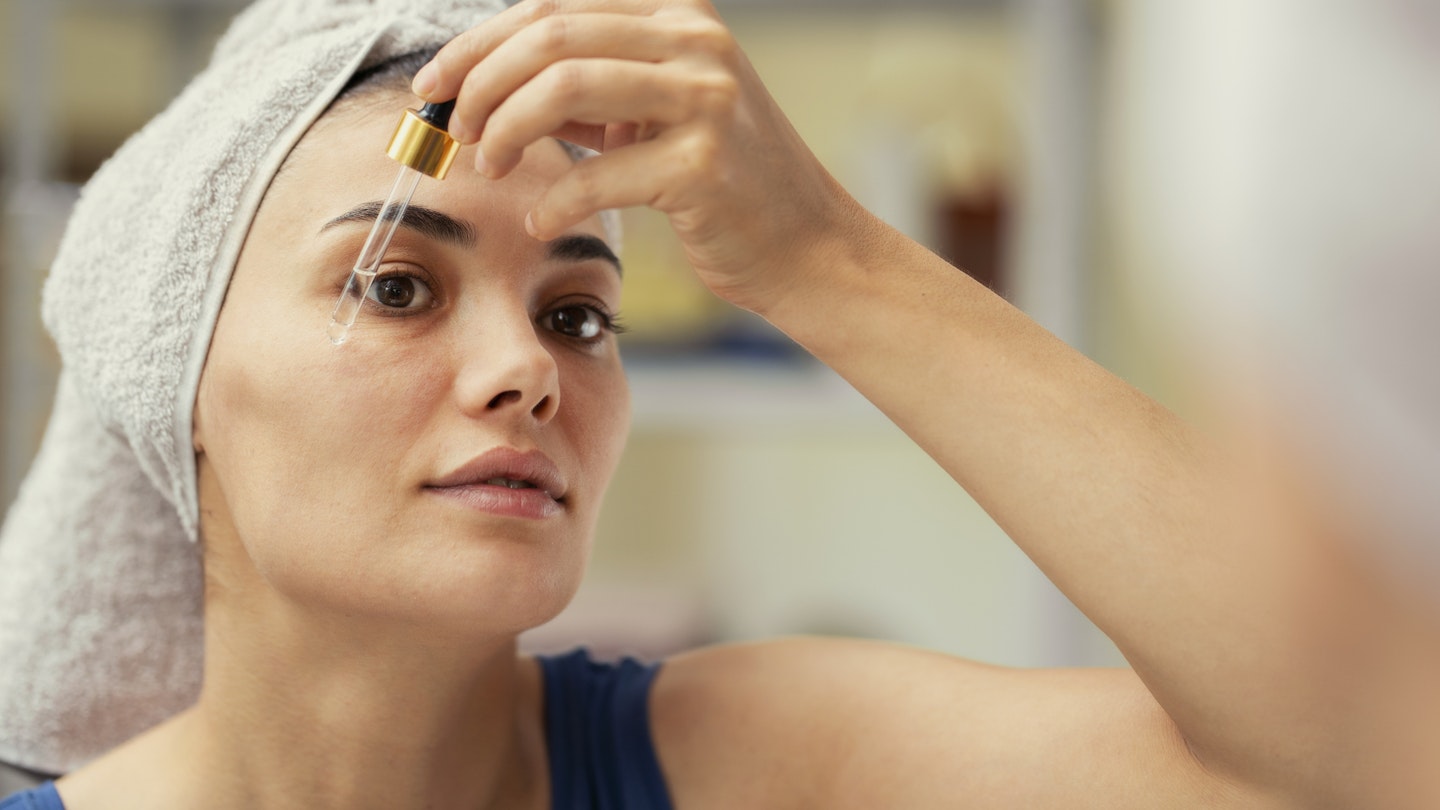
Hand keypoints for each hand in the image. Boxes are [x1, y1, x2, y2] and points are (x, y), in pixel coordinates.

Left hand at [412, 0, 867, 313]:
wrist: (807, 246)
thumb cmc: (724, 184)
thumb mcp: (653, 116)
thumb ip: (586, 91)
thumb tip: (485, 87)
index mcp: (679, 15)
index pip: (555, 7)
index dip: (481, 43)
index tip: (435, 85)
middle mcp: (697, 42)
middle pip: (551, 37)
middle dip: (481, 82)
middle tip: (453, 130)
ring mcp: (707, 98)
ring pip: (565, 86)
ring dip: (505, 128)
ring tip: (489, 166)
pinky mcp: (706, 162)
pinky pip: (599, 174)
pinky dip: (556, 201)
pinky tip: (542, 221)